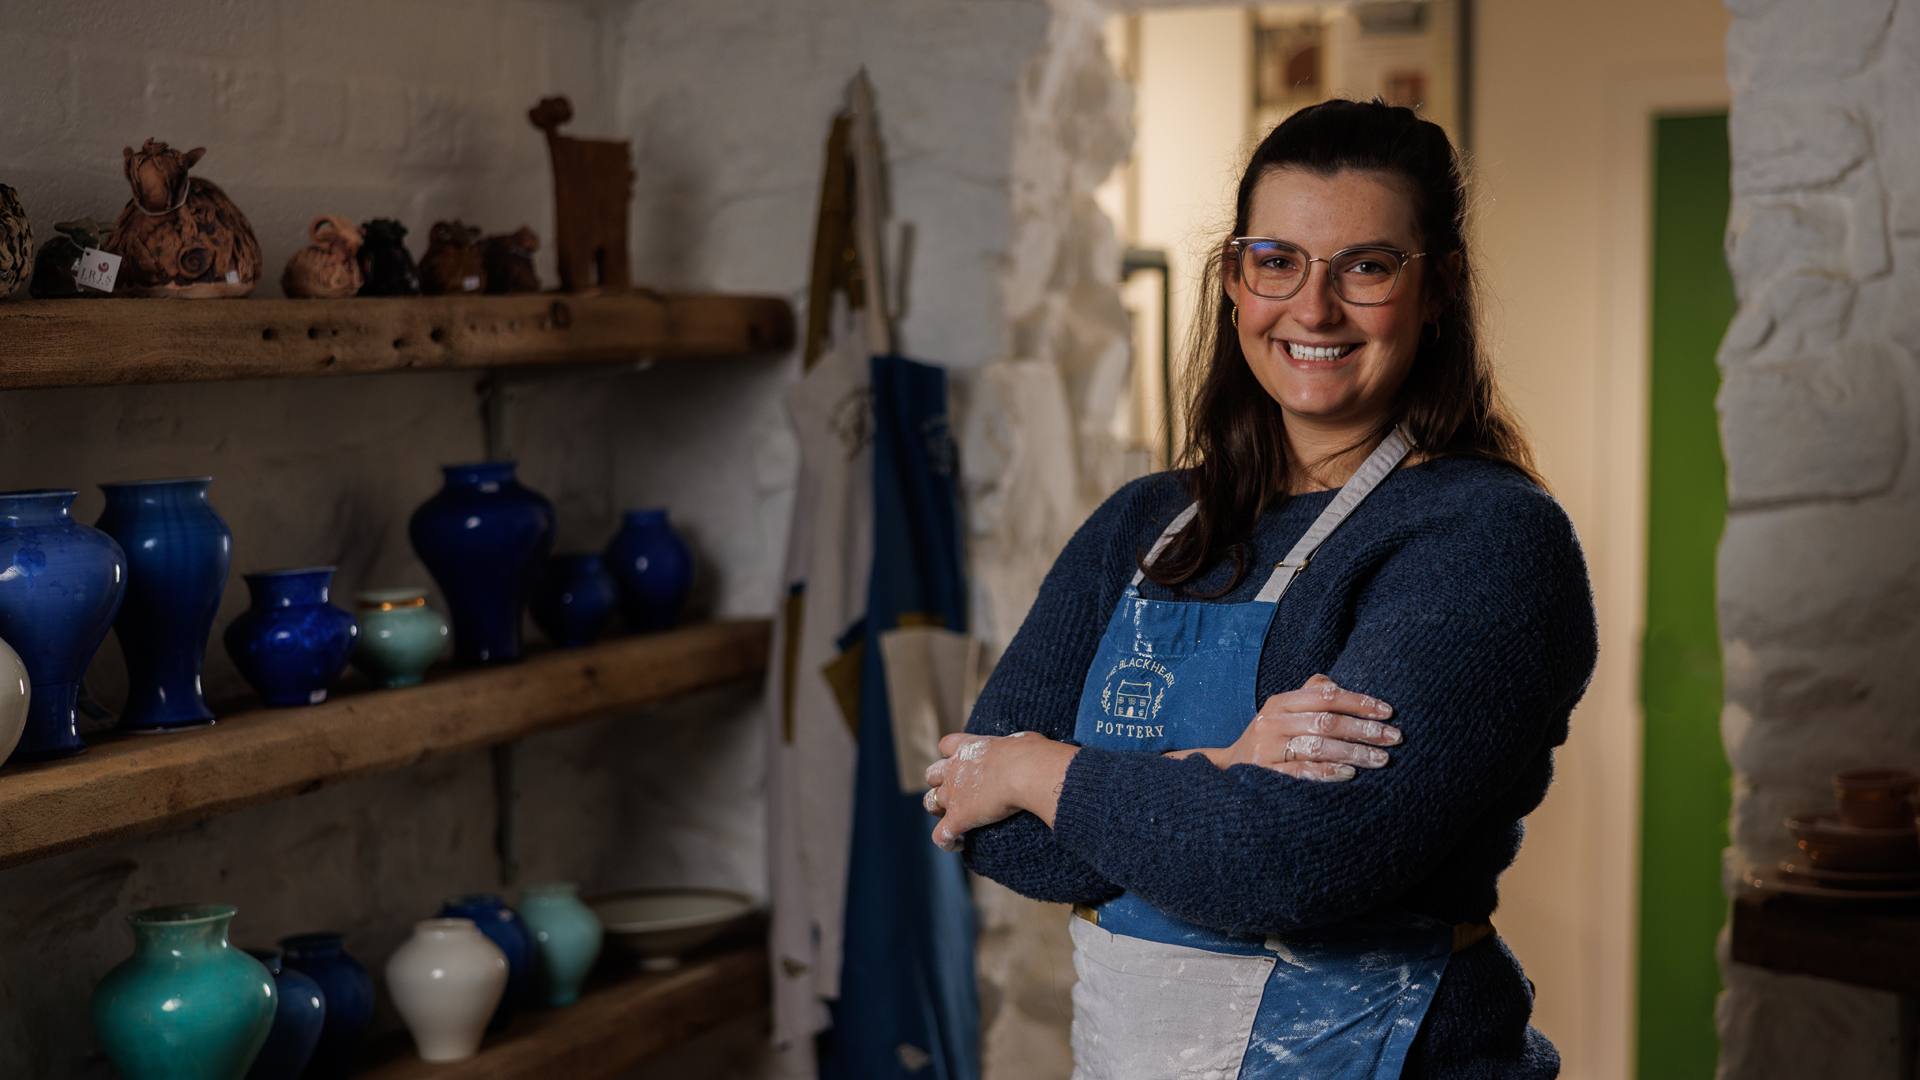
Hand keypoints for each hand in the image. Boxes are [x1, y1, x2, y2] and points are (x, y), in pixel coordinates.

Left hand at [922, 731, 1078, 852]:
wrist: (1025, 770)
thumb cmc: (1030, 753)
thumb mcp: (1021, 741)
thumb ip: (1016, 746)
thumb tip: (1029, 749)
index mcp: (968, 747)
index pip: (946, 746)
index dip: (950, 756)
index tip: (963, 765)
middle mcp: (954, 769)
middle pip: (932, 775)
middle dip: (940, 784)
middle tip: (958, 794)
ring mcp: (953, 794)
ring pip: (930, 803)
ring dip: (939, 810)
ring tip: (955, 819)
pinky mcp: (958, 817)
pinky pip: (941, 836)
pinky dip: (947, 841)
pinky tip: (959, 844)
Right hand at [1169, 674, 1399, 780]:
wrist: (1230, 769)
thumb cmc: (1270, 739)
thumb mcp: (1284, 712)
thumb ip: (1310, 695)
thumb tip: (1339, 685)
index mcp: (1280, 702)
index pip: (1326, 696)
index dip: (1359, 702)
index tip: (1388, 712)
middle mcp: (1271, 722)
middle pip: (1326, 722)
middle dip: (1364, 730)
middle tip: (1393, 738)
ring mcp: (1266, 749)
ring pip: (1317, 747)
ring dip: (1354, 753)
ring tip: (1380, 759)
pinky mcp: (1264, 773)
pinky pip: (1301, 772)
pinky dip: (1328, 772)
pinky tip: (1350, 774)